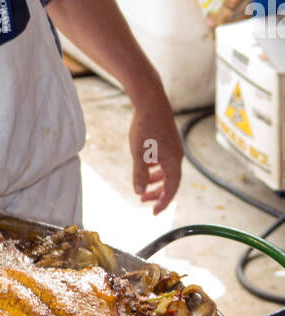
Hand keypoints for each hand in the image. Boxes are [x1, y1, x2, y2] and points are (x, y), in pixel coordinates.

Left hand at [128, 89, 182, 215]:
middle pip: (170, 182)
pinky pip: (164, 161)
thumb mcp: (139, 154)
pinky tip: (145, 168)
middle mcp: (177, 156)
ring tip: (142, 187)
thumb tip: (139, 192)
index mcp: (173, 162)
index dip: (163, 202)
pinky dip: (155, 169)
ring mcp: (173, 148)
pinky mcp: (168, 141)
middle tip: (143, 201)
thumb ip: (140, 174)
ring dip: (155, 181)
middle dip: (157, 193)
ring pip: (166, 171)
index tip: (154, 213)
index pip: (171, 188)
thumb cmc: (145, 128)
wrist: (150, 102)